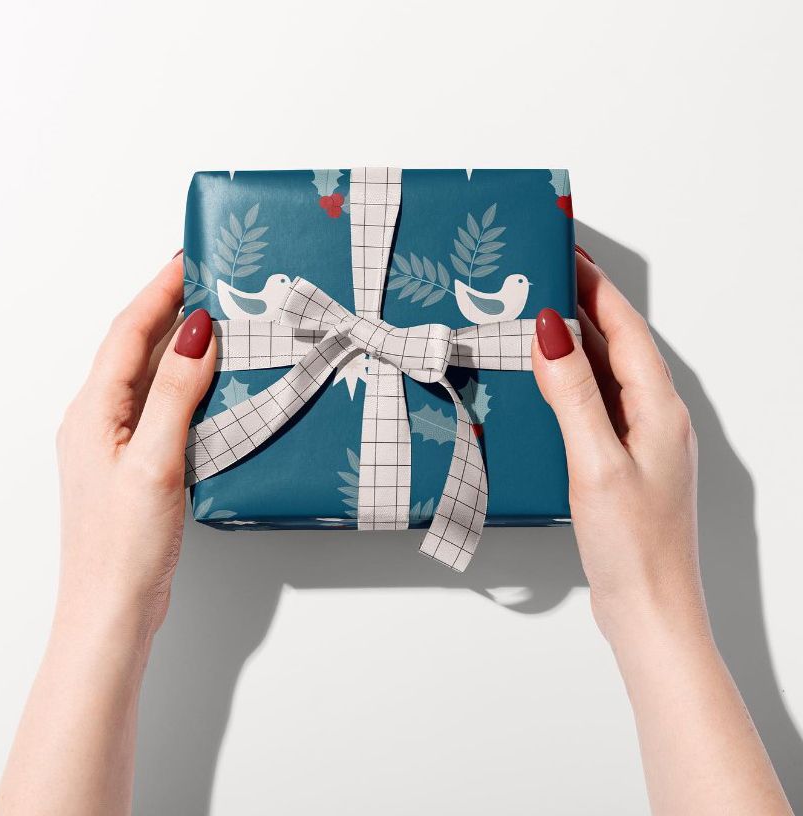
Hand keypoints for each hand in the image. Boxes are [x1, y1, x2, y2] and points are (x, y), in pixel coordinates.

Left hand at [55, 253, 214, 638]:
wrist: (111, 608)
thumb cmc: (124, 544)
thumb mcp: (155, 461)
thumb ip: (174, 394)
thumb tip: (196, 332)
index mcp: (94, 412)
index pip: (128, 332)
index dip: (158, 291)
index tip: (189, 259)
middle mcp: (98, 420)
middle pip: (134, 347)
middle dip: (168, 308)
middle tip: (208, 280)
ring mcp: (114, 443)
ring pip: (147, 376)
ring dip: (177, 343)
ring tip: (214, 320)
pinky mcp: (134, 463)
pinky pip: (158, 405)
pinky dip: (183, 383)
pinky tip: (208, 385)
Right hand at [531, 248, 790, 814]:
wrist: (650, 611)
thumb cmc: (633, 545)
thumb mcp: (596, 462)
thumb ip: (573, 393)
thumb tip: (553, 330)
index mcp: (658, 409)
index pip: (624, 329)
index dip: (596, 287)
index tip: (567, 252)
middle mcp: (656, 418)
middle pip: (618, 345)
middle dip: (584, 306)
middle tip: (545, 276)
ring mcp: (641, 442)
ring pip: (607, 375)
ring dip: (577, 344)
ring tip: (540, 319)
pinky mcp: (624, 463)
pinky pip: (598, 405)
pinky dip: (573, 383)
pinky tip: (548, 385)